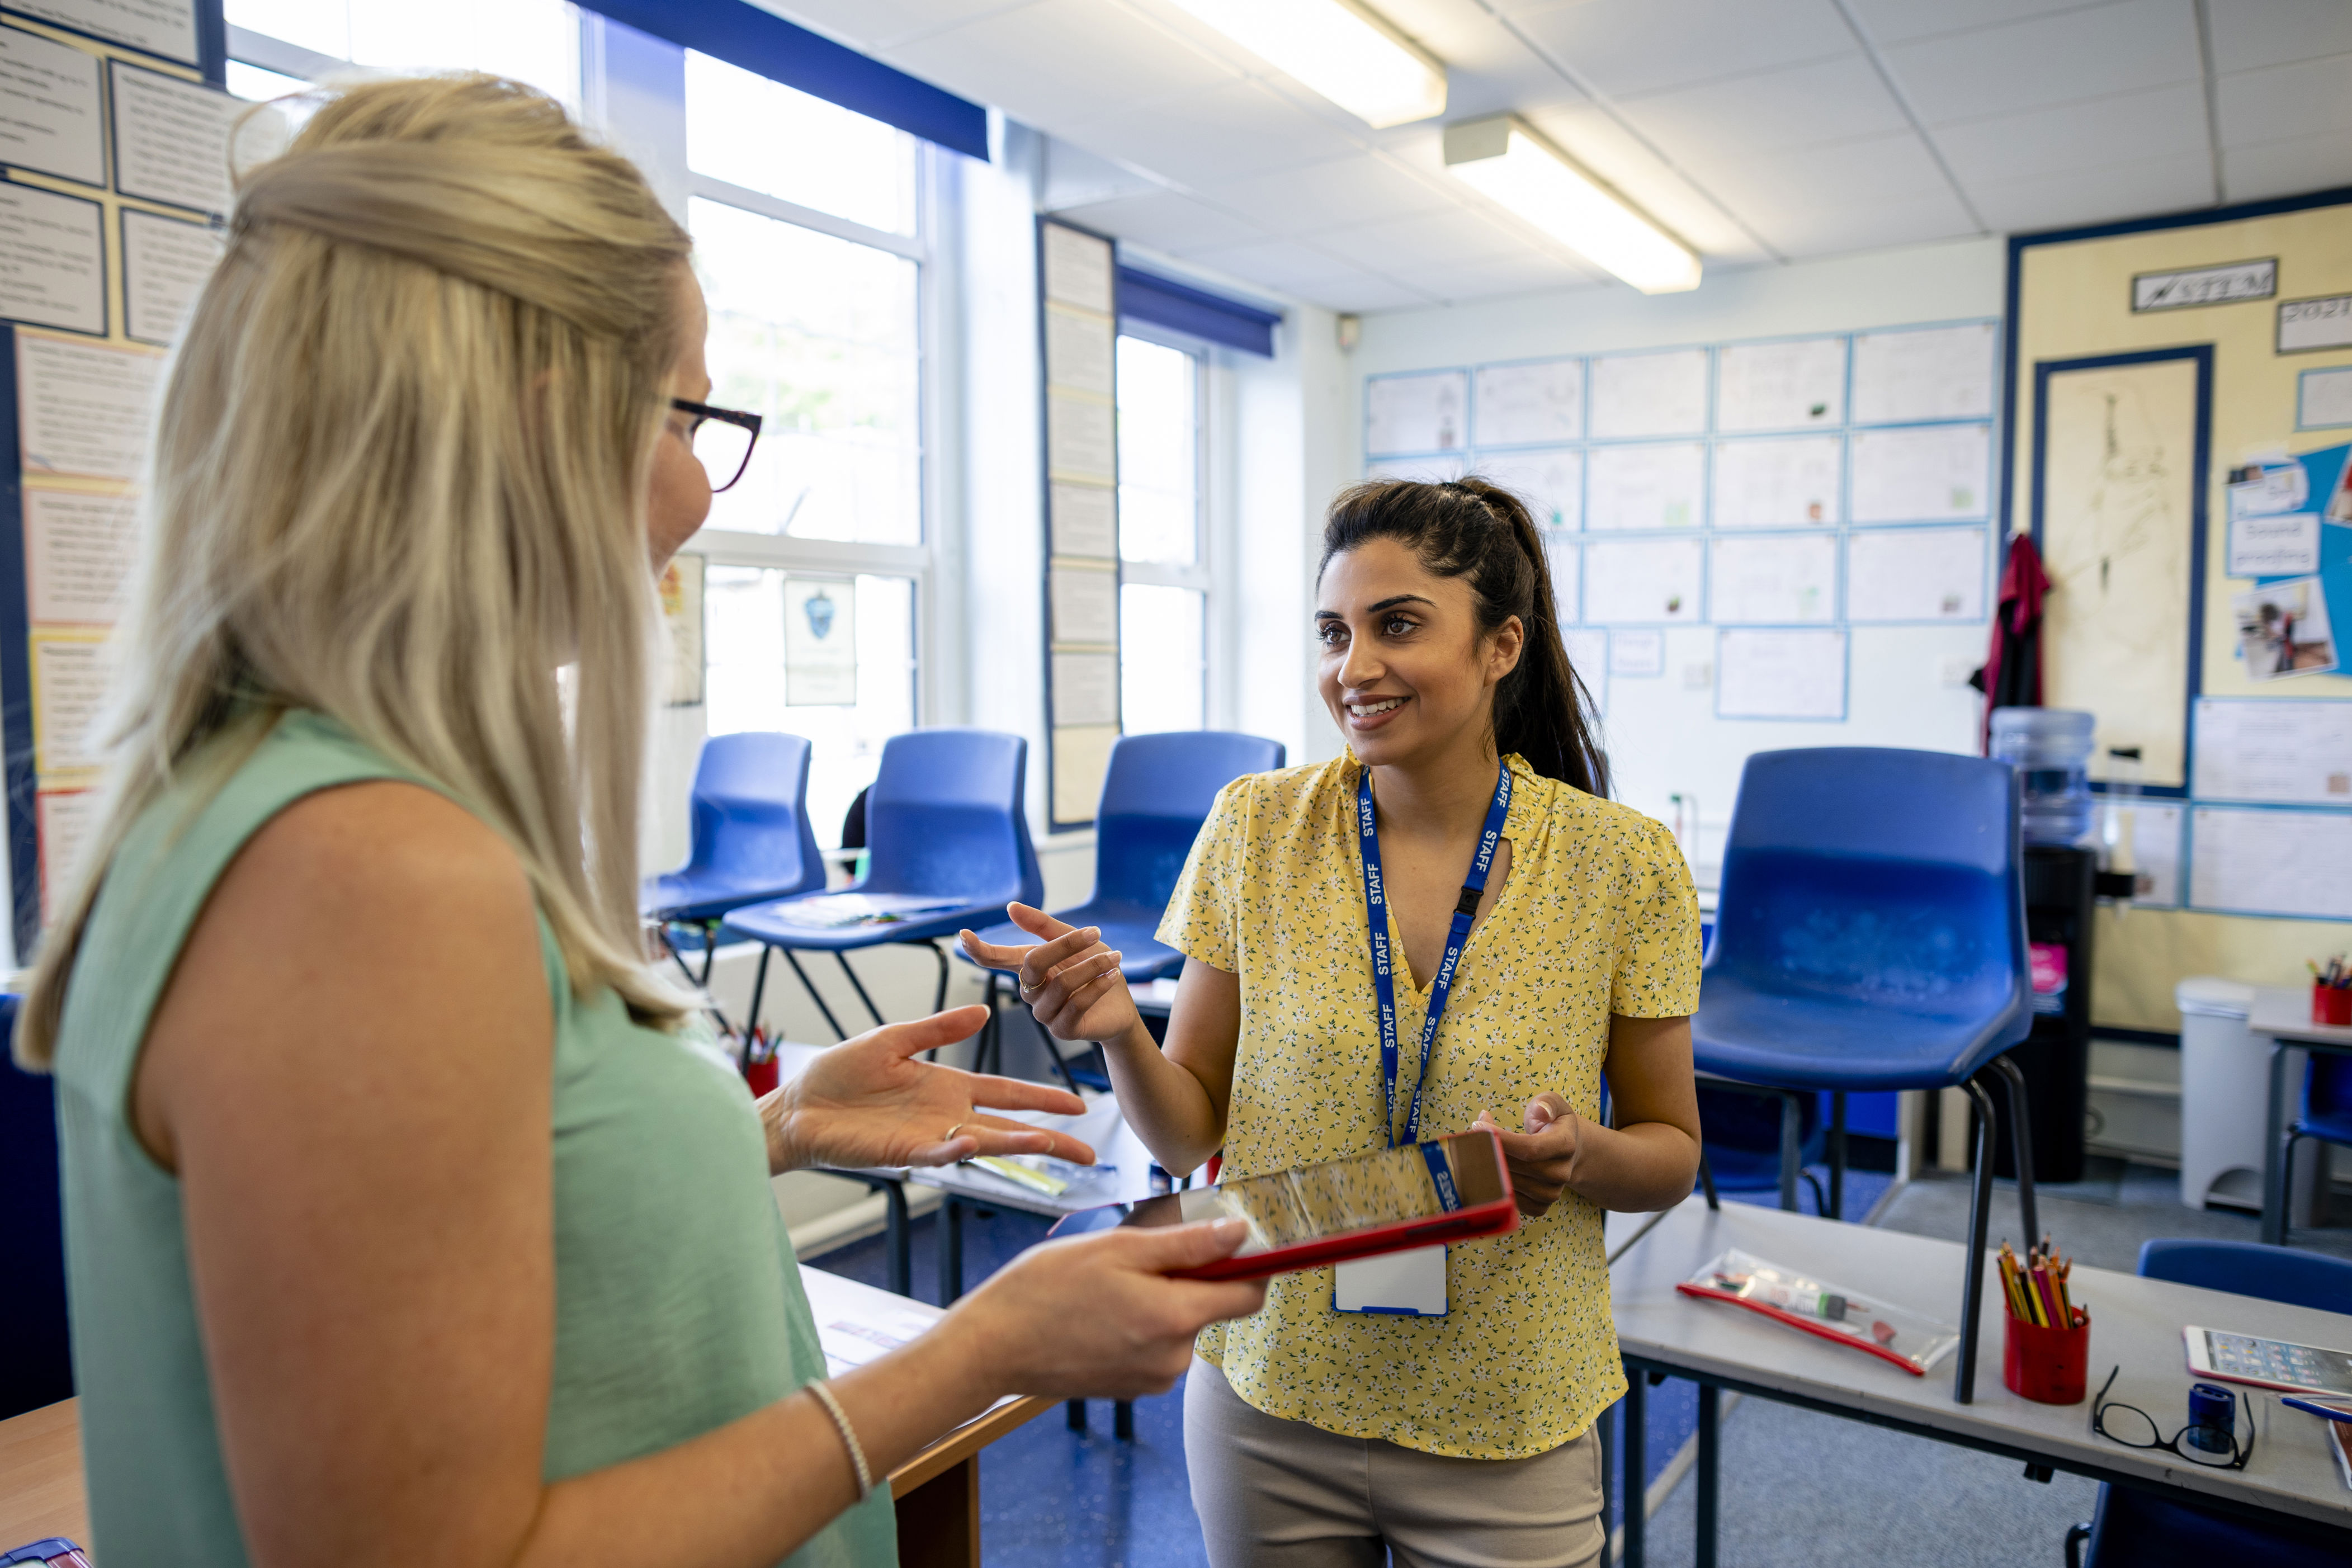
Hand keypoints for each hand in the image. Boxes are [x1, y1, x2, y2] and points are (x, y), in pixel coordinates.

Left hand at [760, 1006, 1097, 1174]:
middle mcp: (947, 1115)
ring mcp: (929, 1137)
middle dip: (1050, 1140)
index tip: (1079, 1105)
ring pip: (984, 1144)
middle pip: (1009, 1128)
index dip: (1042, 1099)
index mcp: (949, 1086)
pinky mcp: (903, 1152)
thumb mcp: (893, 1040)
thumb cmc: (840, 1073)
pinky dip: (957, 1151)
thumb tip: (984, 1013)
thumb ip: (938, 1028)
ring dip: (1017, 1146)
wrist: (798, 1105)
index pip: (1006, 1093)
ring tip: (1050, 1145)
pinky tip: (975, 1144)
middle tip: (1089, 1151)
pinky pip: (938, 1153)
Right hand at [946, 1220, 1267, 1400]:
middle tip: (1136, 1256)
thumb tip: (1240, 1234)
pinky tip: (1100, 1312)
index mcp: (1174, 1318)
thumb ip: (1186, 1243)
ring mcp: (1152, 1379)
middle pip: (1211, 1307)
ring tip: (1108, 1285)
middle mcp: (1172, 1358)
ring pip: (1180, 1325)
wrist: (992, 1346)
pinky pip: (1156, 1347)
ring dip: (1160, 1299)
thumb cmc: (1046, 1288)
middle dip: (1189, 1277)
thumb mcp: (1117, 1248)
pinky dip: (1140, 1324)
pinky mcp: (1131, 1388)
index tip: (1232, 1240)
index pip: (1248, 1294)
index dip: (1249, 1263)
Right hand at [958, 905, 1143, 1046]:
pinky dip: (1096, 987)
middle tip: (1094, 932)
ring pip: (1060, 985)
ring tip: (1115, 957)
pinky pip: (1075, 1005)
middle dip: (1065, 946)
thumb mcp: (1074, 941)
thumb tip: (1011, 907)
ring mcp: (1044, 1013)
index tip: (963, 934)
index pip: (996, 959)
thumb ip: (1043, 926)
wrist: (1120, 1007)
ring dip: (1091, 967)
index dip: (979, 949)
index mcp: (1029, 968)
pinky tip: (1112, 975)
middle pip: (1033, 964)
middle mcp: (1030, 991)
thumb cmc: (1094, 969)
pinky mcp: (1062, 1030)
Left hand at [1473, 1092, 1578, 1217]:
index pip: (1530, 1148)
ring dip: (1488, 1169)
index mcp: (1566, 1145)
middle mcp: (1561, 1173)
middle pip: (1517, 1168)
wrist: (1567, 1152)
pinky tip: (1487, 1171)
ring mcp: (1552, 1193)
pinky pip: (1512, 1202)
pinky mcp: (1540, 1207)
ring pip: (1511, 1186)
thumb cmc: (1553, 1124)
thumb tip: (1541, 1112)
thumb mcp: (1554, 1104)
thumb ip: (1547, 1102)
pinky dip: (1495, 1188)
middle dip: (1490, 1152)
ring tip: (1477, 1151)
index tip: (1478, 1125)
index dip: (1502, 1139)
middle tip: (1471, 1138)